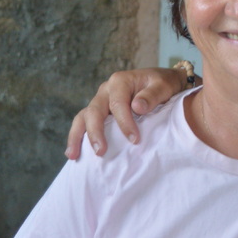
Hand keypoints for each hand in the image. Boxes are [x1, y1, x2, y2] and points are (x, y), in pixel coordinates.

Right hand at [65, 67, 197, 158]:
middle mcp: (106, 90)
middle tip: (101, 151)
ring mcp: (101, 101)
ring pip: (83, 117)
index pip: (117, 104)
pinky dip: (78, 136)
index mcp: (120, 81)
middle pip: (94, 110)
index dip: (124, 123)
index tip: (135, 140)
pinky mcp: (100, 112)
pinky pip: (84, 122)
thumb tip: (137, 107)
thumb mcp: (164, 86)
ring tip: (73, 155)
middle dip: (96, 132)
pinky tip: (73, 153)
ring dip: (78, 136)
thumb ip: (152, 95)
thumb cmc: (164, 84)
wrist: (164, 83)